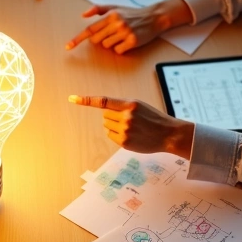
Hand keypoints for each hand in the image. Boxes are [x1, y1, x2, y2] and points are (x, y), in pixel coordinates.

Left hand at [65, 0, 192, 54]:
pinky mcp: (133, 41)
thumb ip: (98, 9)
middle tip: (112, 33)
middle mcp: (117, 23)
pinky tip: (127, 41)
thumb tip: (83, 15)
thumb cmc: (132, 13)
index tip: (68, 46)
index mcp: (111, 15)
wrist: (154, 17)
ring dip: (112, 43)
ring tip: (121, 35)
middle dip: (101, 38)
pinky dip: (121, 48)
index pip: (90, 29)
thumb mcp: (115, 7)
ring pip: (107, 46)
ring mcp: (125, 33)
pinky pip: (118, 51)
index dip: (78, 39)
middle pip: (97, 40)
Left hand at [68, 95, 194, 157]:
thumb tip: (102, 110)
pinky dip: (117, 135)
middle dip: (113, 116)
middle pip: (105, 116)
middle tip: (129, 119)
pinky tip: (131, 135)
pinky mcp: (124, 143)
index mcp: (130, 104)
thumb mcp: (139, 105)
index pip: (103, 101)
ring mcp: (125, 131)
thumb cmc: (152, 117)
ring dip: (115, 126)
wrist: (168, 134)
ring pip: (107, 126)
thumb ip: (121, 105)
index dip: (86, 100)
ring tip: (132, 127)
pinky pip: (111, 136)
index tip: (72, 98)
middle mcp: (126, 117)